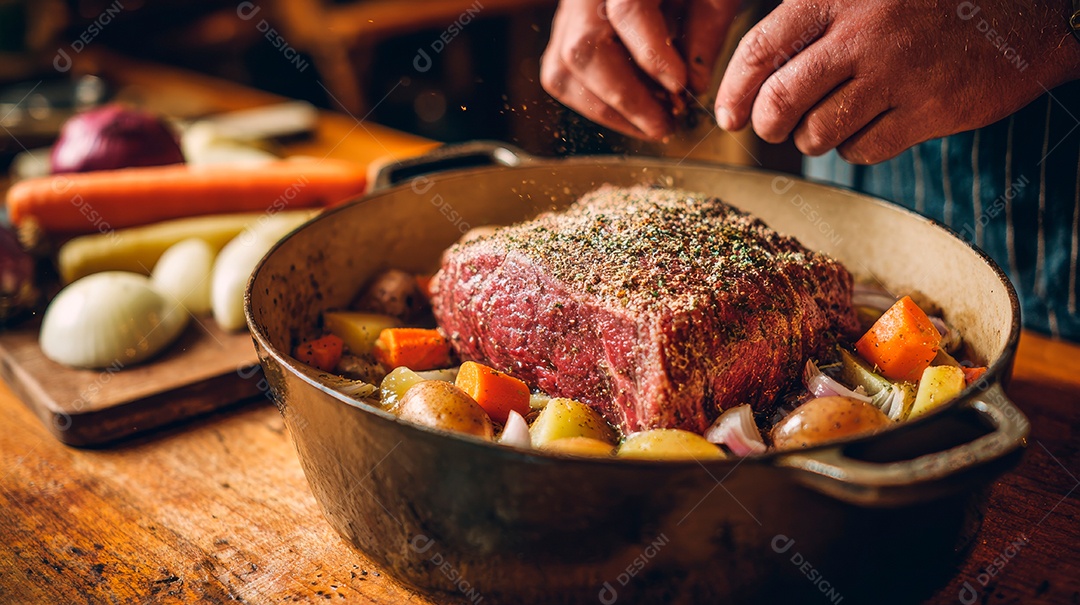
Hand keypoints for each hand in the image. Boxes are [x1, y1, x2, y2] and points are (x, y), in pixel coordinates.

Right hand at [541, 0, 740, 140]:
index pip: (628, 12)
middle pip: (583, 49)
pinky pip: (560, 76)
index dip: (653, 56)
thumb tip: (694, 85)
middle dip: (626, 98)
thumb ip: (708, 29)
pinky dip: (592, 104)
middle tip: (664, 124)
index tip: (680, 87)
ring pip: (562, 70)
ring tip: (649, 125)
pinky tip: (628, 113)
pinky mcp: (564, 32)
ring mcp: (568, 13)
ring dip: (606, 110)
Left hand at [715, 0, 1079, 162]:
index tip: (728, 116)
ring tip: (825, 123)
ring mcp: (897, 75)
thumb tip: (754, 72)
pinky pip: (863, 150)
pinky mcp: (929, 111)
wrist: (1028, 7)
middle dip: (766, 124)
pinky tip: (869, 127)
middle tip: (772, 127)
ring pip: (817, 133)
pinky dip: (854, 149)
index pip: (760, 50)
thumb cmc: (927, 1)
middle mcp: (862, 35)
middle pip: (779, 100)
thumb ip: (811, 17)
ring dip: (810, 138)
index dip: (733, 92)